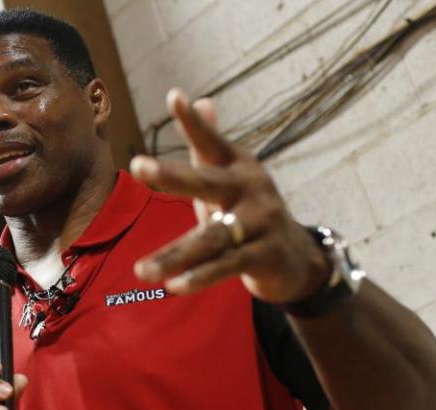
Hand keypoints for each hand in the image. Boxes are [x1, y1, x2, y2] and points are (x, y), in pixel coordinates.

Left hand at [131, 88, 329, 303]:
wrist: (296, 257)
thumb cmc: (247, 211)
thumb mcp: (230, 177)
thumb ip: (209, 144)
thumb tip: (200, 99)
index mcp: (238, 166)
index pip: (211, 142)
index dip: (194, 122)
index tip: (175, 97)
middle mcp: (250, 189)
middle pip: (206, 182)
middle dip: (172, 174)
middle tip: (138, 165)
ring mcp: (260, 222)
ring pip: (211, 238)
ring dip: (174, 255)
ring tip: (141, 271)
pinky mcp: (264, 255)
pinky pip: (227, 266)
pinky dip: (200, 276)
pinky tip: (173, 285)